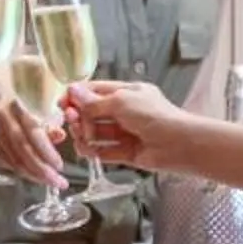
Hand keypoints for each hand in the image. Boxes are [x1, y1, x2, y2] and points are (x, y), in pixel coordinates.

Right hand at [0, 95, 69, 187]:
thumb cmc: (1, 87)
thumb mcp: (24, 96)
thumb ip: (44, 118)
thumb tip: (60, 136)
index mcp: (12, 103)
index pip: (32, 130)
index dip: (45, 150)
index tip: (59, 166)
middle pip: (21, 147)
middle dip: (41, 169)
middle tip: (59, 183)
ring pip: (9, 156)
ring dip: (29, 173)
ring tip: (48, 182)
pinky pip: (0, 156)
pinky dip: (14, 167)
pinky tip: (28, 174)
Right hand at [64, 79, 189, 171]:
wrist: (179, 144)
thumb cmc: (154, 116)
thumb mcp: (122, 102)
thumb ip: (95, 101)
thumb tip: (73, 91)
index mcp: (127, 93)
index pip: (97, 91)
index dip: (78, 96)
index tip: (63, 102)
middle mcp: (126, 111)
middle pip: (94, 113)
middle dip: (80, 116)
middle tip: (71, 120)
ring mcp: (126, 133)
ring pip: (97, 133)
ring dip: (85, 133)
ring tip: (79, 135)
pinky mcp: (127, 153)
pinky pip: (105, 151)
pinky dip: (93, 150)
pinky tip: (84, 149)